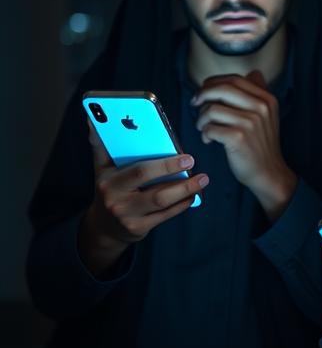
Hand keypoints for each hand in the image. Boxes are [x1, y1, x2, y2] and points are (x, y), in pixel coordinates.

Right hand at [79, 124, 208, 275]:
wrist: (102, 227)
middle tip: (194, 163)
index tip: (187, 156)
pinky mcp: (138, 229)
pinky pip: (165, 215)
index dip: (165, 164)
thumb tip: (93, 119)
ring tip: (203, 179)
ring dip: (186, 190)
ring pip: (162, 202)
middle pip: (153, 187)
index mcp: (108, 180)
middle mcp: (116, 199)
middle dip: (178, 176)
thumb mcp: (101, 169)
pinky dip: (181, 204)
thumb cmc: (109, 188)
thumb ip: (101, 145)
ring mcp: (128, 216)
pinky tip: (192, 195)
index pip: (140, 170)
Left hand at [192, 70, 296, 219]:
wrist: (268, 172)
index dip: (213, 83)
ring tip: (204, 128)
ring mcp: (250, 122)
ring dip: (201, 119)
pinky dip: (205, 134)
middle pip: (221, 89)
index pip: (234, 79)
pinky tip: (210, 140)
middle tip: (195, 104)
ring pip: (211, 109)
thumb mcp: (267, 115)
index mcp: (267, 99)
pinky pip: (210, 128)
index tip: (203, 92)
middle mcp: (261, 107)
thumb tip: (254, 72)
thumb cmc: (261, 144)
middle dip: (202, 95)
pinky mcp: (238, 138)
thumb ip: (259, 93)